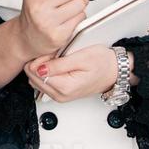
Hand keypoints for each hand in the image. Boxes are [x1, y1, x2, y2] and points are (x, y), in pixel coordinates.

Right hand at [9, 0, 90, 59]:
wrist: (27, 37)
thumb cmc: (37, 11)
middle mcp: (39, 5)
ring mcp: (49, 21)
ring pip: (81, 3)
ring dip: (78, 5)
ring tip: (66, 10)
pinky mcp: (59, 34)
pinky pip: (81, 17)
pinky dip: (78, 17)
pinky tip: (66, 20)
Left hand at [24, 45, 138, 102]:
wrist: (115, 71)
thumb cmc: (103, 63)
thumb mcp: (81, 58)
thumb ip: (58, 65)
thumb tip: (38, 68)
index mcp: (64, 88)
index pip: (35, 73)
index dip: (39, 59)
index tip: (49, 51)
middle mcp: (60, 96)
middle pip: (33, 78)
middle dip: (38, 63)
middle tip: (54, 54)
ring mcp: (60, 96)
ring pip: (36, 81)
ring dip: (42, 68)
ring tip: (56, 59)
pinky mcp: (61, 94)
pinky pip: (44, 83)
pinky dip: (46, 72)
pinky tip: (57, 65)